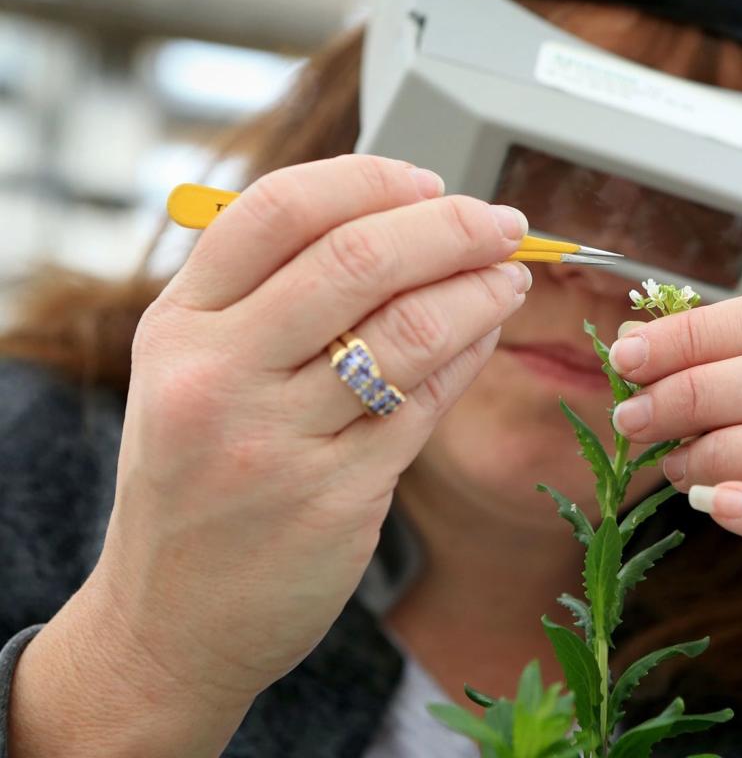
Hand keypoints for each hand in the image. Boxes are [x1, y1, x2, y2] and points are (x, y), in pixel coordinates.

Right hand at [89, 155, 531, 702]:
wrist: (170, 622)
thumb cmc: (196, 479)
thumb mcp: (191, 375)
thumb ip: (265, 298)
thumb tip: (395, 222)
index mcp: (178, 326)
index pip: (279, 210)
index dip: (370, 180)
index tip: (429, 181)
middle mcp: (218, 376)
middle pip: (357, 259)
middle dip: (451, 227)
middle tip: (503, 222)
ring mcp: (276, 441)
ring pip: (408, 330)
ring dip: (479, 289)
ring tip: (510, 276)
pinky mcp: (336, 497)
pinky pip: (426, 403)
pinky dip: (469, 353)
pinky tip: (487, 332)